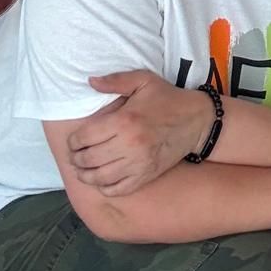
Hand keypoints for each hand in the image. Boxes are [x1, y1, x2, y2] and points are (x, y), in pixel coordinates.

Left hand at [66, 71, 212, 195]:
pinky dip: (104, 188)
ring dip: (86, 175)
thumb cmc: (167, 99)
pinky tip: (102, 179)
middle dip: (76, 159)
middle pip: (88, 159)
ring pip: (99, 178)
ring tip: (83, 169)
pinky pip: (117, 189)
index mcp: (124, 120)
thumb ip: (115, 81)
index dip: (74, 141)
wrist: (197, 121)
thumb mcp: (144, 81)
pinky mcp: (145, 176)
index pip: (85, 137)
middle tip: (75, 155)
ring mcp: (137, 164)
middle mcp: (128, 145)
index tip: (74, 141)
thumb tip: (90, 81)